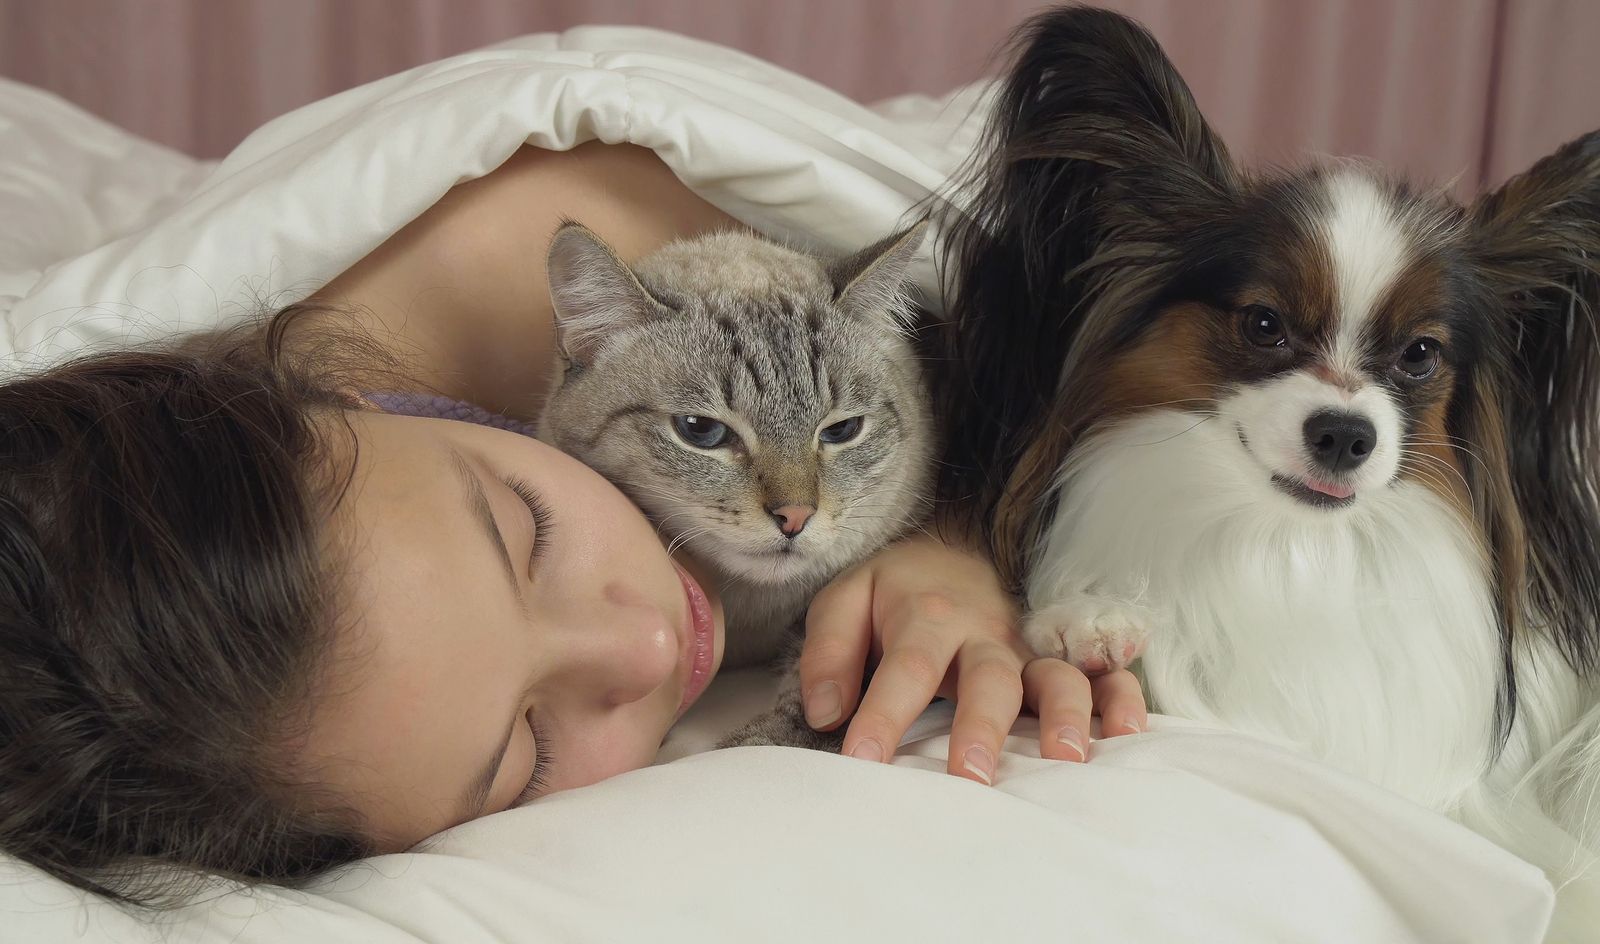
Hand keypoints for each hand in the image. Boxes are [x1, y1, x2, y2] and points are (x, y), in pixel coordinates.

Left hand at [798, 531, 1147, 783]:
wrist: (956, 550)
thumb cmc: (895, 593)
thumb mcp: (847, 600)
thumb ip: (829, 652)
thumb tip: (827, 713)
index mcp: (926, 617)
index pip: (906, 668)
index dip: (884, 715)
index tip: (862, 761)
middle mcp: (984, 636)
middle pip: (989, 678)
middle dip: (981, 727)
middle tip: (970, 778)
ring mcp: (1029, 651)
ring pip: (1056, 678)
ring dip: (1064, 716)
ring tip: (1063, 760)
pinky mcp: (1062, 662)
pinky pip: (1105, 675)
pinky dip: (1122, 699)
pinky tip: (1127, 734)